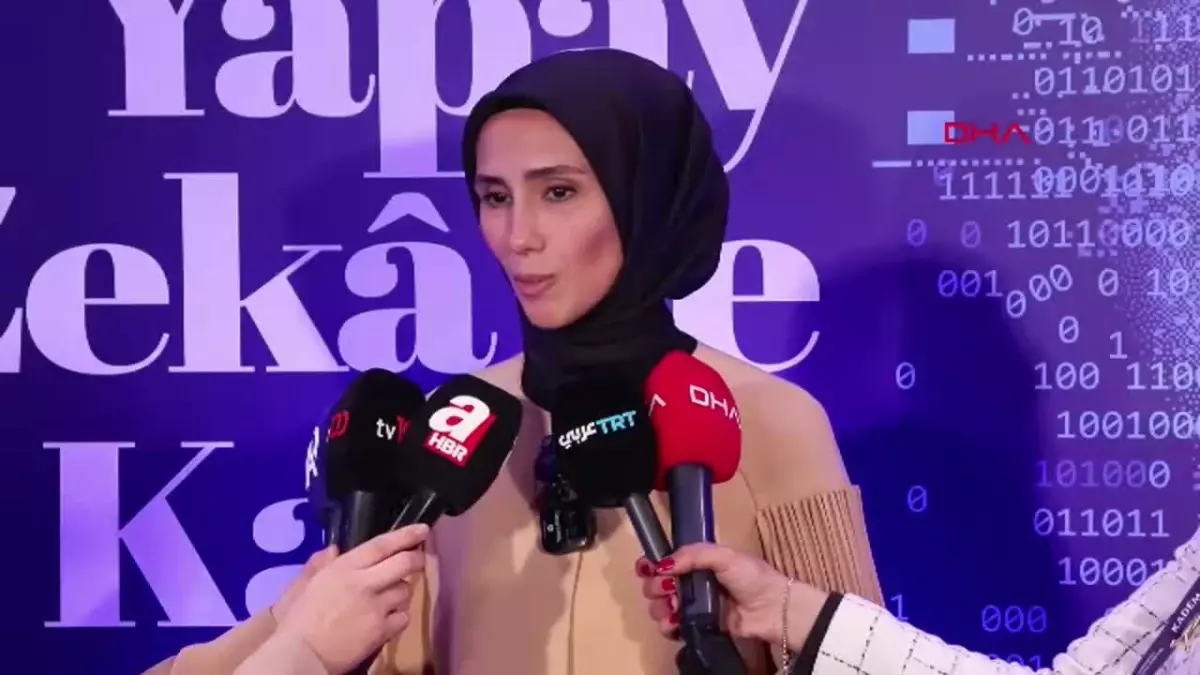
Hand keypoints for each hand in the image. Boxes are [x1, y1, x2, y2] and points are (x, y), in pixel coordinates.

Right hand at [276, 524, 429, 674]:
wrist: (302, 655)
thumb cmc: (297, 620)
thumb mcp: (305, 586)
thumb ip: (320, 565)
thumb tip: (334, 548)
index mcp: (344, 568)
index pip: (381, 545)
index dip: (405, 535)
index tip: (422, 530)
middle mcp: (365, 582)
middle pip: (404, 563)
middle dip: (416, 559)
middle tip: (418, 560)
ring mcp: (377, 606)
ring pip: (405, 591)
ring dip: (401, 592)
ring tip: (388, 598)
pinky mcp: (383, 630)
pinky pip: (403, 617)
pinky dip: (398, 617)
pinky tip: (386, 620)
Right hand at [636, 543, 822, 646]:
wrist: (774, 609)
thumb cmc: (752, 577)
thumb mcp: (725, 556)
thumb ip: (693, 555)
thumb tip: (662, 565)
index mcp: (698, 562)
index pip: (666, 561)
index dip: (651, 565)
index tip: (645, 569)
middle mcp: (693, 583)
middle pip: (658, 584)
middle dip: (655, 587)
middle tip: (665, 589)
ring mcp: (695, 607)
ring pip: (662, 607)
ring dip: (659, 607)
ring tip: (671, 608)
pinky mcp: (699, 627)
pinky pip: (674, 628)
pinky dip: (668, 626)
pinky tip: (673, 624)